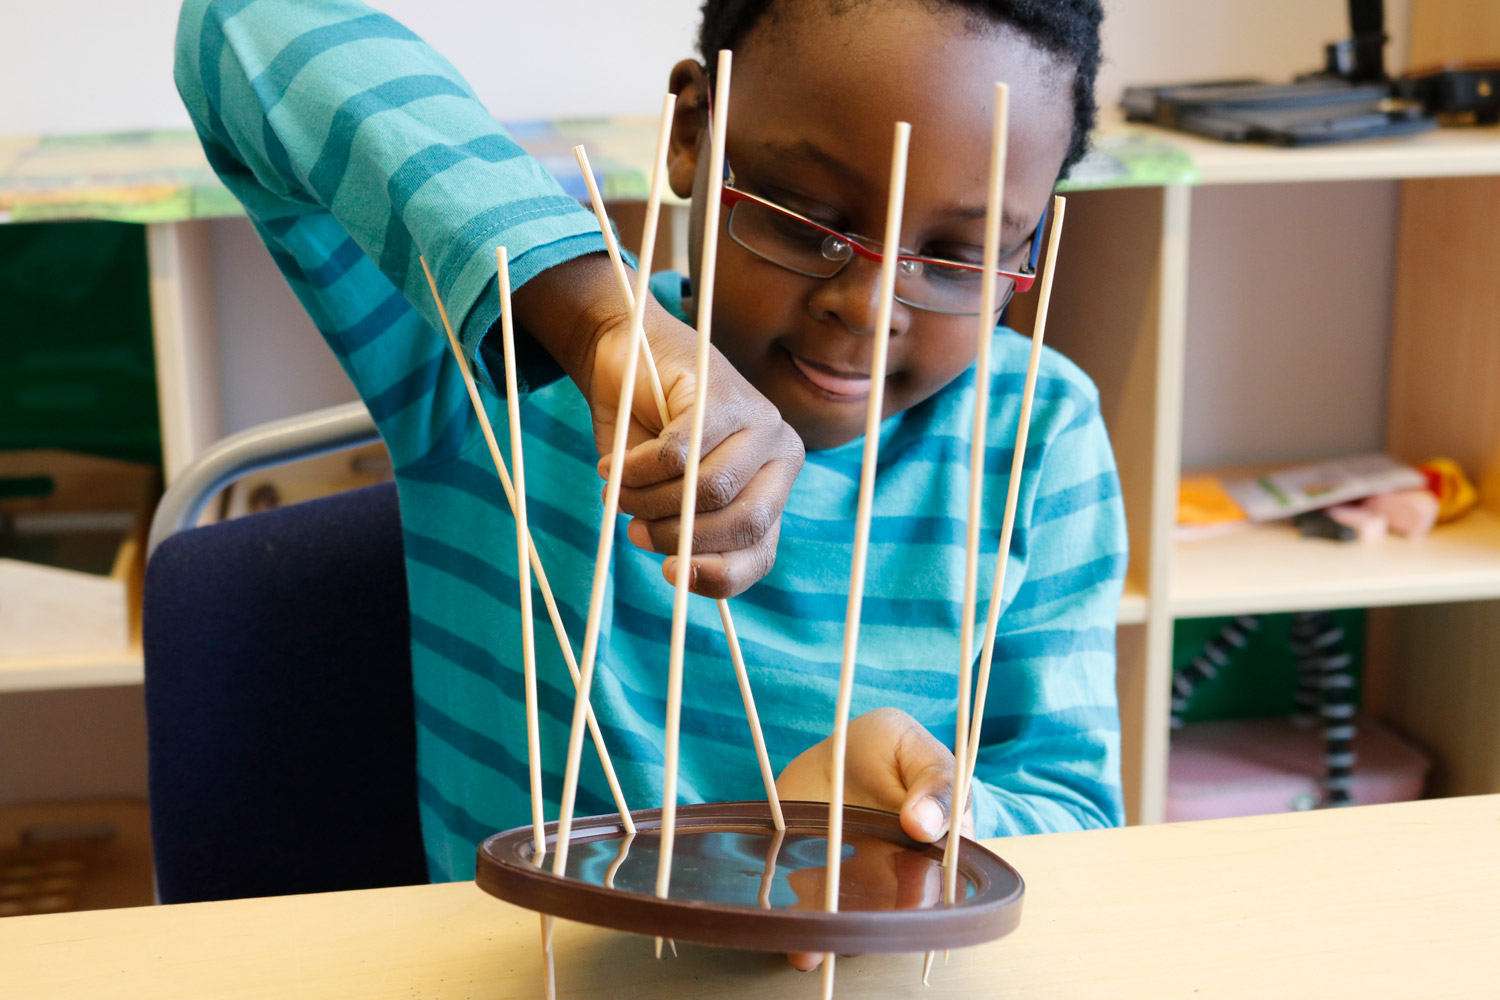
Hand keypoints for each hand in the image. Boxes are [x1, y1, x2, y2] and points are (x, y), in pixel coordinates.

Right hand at [514, 254, 802, 598]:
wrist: (631, 354)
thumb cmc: (651, 433)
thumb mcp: (674, 495)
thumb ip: (690, 531)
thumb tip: (684, 573)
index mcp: (775, 486)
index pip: (763, 549)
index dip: (720, 576)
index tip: (672, 576)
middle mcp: (781, 451)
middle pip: (742, 523)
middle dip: (679, 537)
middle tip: (634, 528)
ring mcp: (758, 419)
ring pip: (708, 491)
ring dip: (650, 502)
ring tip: (619, 491)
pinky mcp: (722, 395)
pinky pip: (678, 455)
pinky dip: (637, 469)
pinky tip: (616, 463)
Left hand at [775, 707, 974, 970]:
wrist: (835, 750)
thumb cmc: (888, 749)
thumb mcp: (914, 747)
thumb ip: (934, 781)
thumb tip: (926, 824)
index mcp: (939, 850)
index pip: (940, 883)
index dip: (925, 895)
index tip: (910, 899)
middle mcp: (901, 879)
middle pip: (894, 915)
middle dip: (876, 927)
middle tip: (856, 928)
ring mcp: (858, 887)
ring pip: (853, 923)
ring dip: (836, 937)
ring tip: (815, 944)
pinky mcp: (817, 885)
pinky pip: (813, 913)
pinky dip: (802, 927)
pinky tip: (793, 940)